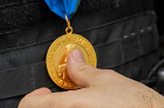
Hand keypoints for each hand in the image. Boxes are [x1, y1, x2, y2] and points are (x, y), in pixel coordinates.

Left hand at [19, 48, 163, 107]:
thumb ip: (82, 71)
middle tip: (63, 96)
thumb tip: (72, 59)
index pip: (29, 104)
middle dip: (48, 103)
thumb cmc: (134, 105)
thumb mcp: (106, 80)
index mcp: (68, 107)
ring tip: (80, 104)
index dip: (34, 96)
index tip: (44, 92)